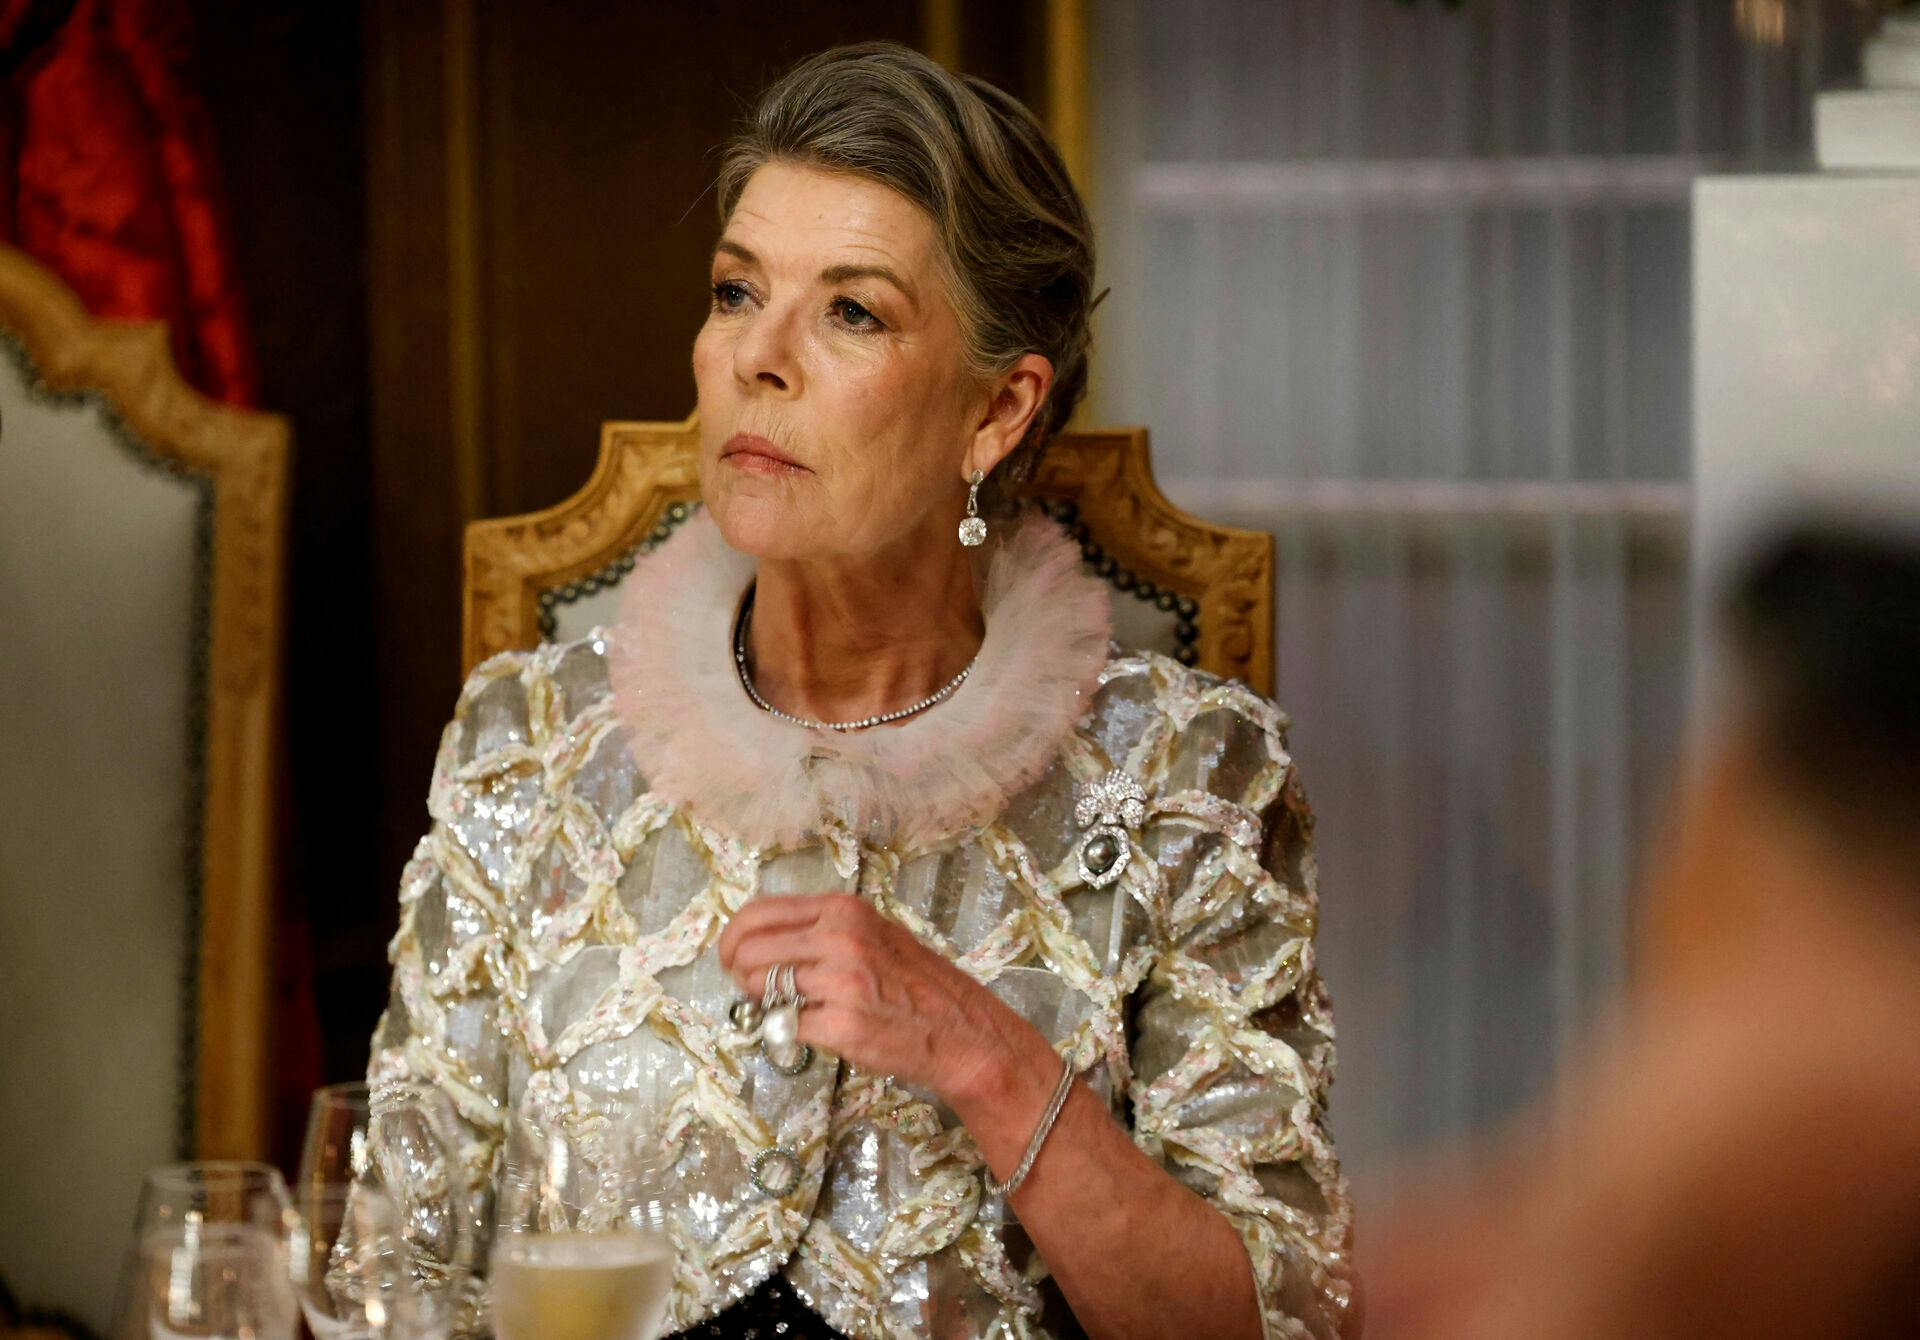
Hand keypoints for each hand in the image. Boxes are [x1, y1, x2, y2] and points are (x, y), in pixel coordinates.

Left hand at [715, 893, 1041, 1105]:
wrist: (961, 1032)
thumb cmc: (917, 985)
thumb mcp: (874, 935)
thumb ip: (822, 930)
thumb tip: (760, 941)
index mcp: (844, 910)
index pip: (759, 913)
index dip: (733, 938)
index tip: (730, 957)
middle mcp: (839, 938)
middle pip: (750, 952)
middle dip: (741, 976)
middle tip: (754, 992)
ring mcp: (840, 982)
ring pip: (761, 990)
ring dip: (765, 1005)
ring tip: (791, 1011)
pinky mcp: (841, 1025)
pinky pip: (787, 1028)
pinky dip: (793, 1034)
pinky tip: (820, 1030)